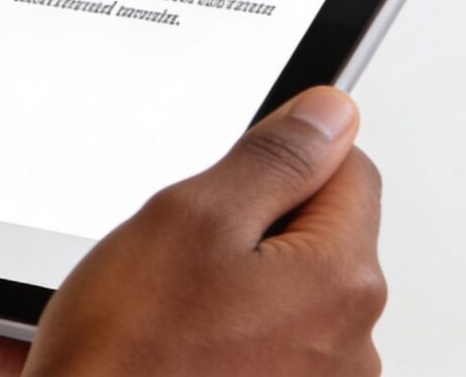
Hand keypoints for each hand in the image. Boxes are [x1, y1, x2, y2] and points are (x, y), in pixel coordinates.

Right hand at [0, 87, 386, 376]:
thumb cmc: (133, 359)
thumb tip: (331, 114)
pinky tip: (119, 339)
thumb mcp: (189, 220)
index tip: (223, 174)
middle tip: (163, 247)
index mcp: (339, 280)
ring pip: (253, 296)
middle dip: (228, 228)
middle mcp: (344, 343)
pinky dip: (177, 336)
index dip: (276, 157)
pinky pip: (227, 349)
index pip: (346, 169)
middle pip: (299, 238)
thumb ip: (272, 159)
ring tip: (127, 305)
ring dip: (193, 287)